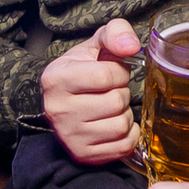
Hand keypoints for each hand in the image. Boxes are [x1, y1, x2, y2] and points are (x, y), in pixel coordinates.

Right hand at [40, 17, 141, 165]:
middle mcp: (58, 110)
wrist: (64, 102)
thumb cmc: (82, 71)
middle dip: (121, 93)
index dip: (119, 72)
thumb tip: (132, 46)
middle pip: (115, 102)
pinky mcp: (83, 154)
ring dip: (125, 114)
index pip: (105, 76)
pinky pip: (124, 146)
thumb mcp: (94, 45)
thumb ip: (115, 33)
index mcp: (56, 79)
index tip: (113, 72)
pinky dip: (128, 134)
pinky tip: (115, 123)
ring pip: (121, 125)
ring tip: (112, 107)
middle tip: (111, 91)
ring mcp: (70, 136)